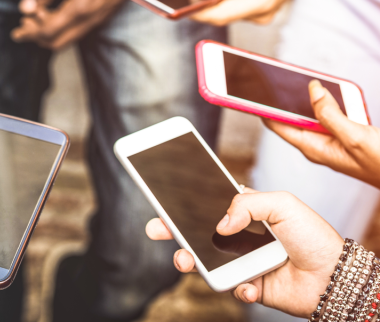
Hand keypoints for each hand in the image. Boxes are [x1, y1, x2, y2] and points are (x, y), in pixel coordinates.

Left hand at [11, 0, 131, 49]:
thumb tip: (26, 7)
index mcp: (79, 9)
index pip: (47, 32)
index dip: (29, 33)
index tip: (17, 33)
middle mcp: (89, 20)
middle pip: (57, 42)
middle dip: (38, 36)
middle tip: (25, 25)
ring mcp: (97, 19)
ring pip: (68, 37)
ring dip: (51, 31)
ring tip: (38, 16)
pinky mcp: (102, 15)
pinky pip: (78, 30)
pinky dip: (63, 26)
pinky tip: (56, 12)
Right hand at [146, 190, 342, 317]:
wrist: (334, 277)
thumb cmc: (312, 235)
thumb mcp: (282, 204)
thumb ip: (247, 205)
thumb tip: (220, 225)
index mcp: (244, 212)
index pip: (207, 205)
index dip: (184, 205)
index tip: (162, 203)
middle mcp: (238, 237)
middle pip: (197, 233)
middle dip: (173, 232)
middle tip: (156, 229)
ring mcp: (241, 261)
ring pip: (205, 261)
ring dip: (191, 261)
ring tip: (186, 261)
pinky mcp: (248, 284)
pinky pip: (230, 287)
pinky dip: (238, 287)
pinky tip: (252, 283)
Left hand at [185, 0, 311, 25]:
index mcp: (261, 0)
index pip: (220, 14)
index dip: (195, 9)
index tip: (177, 0)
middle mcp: (261, 13)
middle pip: (219, 15)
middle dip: (197, 3)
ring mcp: (260, 14)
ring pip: (224, 13)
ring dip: (206, 1)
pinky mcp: (258, 9)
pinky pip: (232, 9)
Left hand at [266, 80, 379, 187]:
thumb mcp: (355, 137)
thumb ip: (331, 114)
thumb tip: (313, 90)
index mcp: (313, 147)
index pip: (277, 124)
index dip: (262, 108)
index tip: (248, 91)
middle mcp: (317, 144)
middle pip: (291, 117)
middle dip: (280, 99)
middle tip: (268, 76)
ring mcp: (331, 141)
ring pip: (311, 115)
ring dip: (303, 99)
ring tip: (290, 77)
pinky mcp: (345, 136)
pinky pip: (328, 116)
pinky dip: (325, 102)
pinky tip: (324, 89)